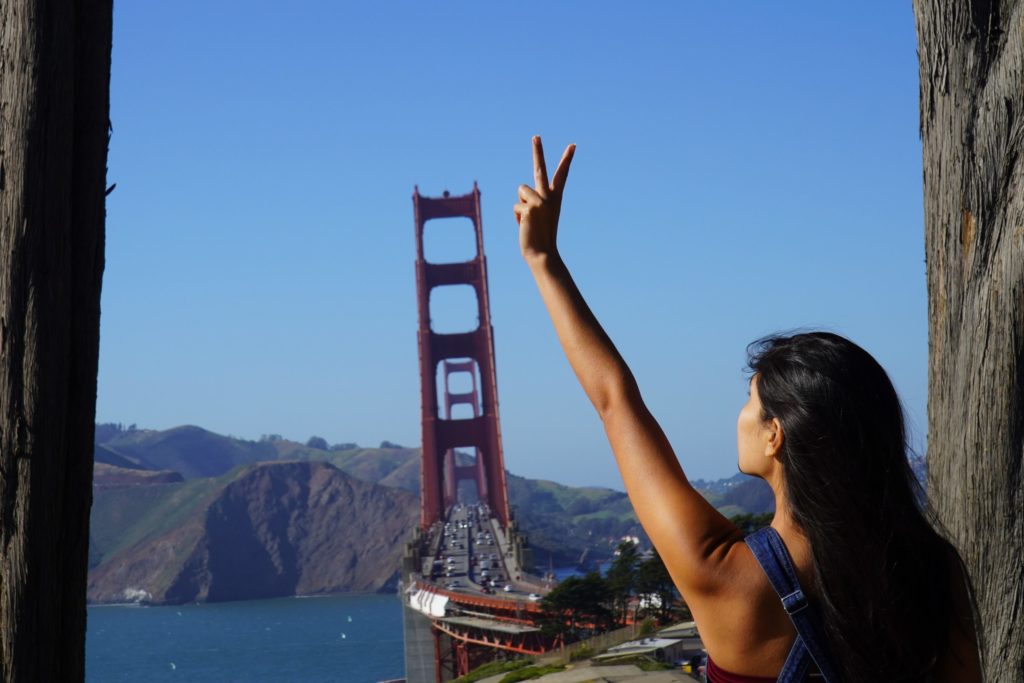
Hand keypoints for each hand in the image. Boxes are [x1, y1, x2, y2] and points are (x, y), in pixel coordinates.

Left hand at [513, 136, 574, 261]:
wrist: (542, 253)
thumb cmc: (540, 238)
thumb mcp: (539, 218)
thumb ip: (532, 205)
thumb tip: (519, 201)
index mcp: (555, 198)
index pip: (561, 175)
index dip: (566, 160)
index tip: (573, 145)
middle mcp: (549, 197)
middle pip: (540, 168)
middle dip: (538, 150)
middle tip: (535, 136)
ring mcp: (540, 201)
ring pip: (521, 191)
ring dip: (521, 205)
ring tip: (530, 221)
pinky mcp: (529, 207)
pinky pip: (516, 207)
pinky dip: (518, 218)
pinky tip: (526, 226)